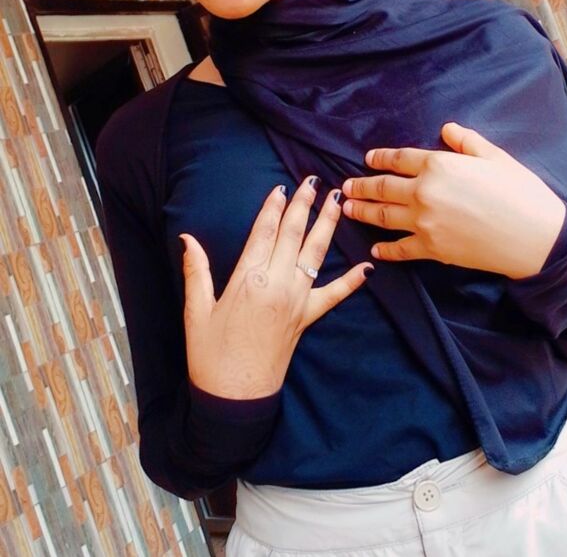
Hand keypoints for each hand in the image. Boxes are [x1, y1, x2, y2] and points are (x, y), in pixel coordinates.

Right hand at [180, 178, 371, 399]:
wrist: (235, 398)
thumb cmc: (210, 355)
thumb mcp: (196, 311)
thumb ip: (196, 272)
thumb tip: (187, 239)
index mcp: (247, 280)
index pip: (263, 233)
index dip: (273, 208)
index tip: (281, 187)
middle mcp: (277, 285)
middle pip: (293, 235)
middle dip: (303, 206)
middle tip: (313, 180)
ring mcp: (296, 302)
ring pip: (316, 255)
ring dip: (327, 226)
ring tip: (337, 202)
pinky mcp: (307, 319)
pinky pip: (334, 296)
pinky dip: (351, 280)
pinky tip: (367, 265)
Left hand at [341, 122, 565, 279]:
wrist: (536, 237)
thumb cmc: (521, 192)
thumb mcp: (495, 157)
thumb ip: (466, 142)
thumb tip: (446, 129)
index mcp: (438, 164)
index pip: (399, 159)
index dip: (380, 158)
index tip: (367, 159)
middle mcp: (423, 192)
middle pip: (383, 187)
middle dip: (361, 186)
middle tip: (346, 186)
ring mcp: (424, 222)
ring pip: (382, 216)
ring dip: (362, 212)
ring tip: (348, 209)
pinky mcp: (431, 248)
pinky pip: (400, 248)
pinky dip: (385, 249)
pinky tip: (375, 250)